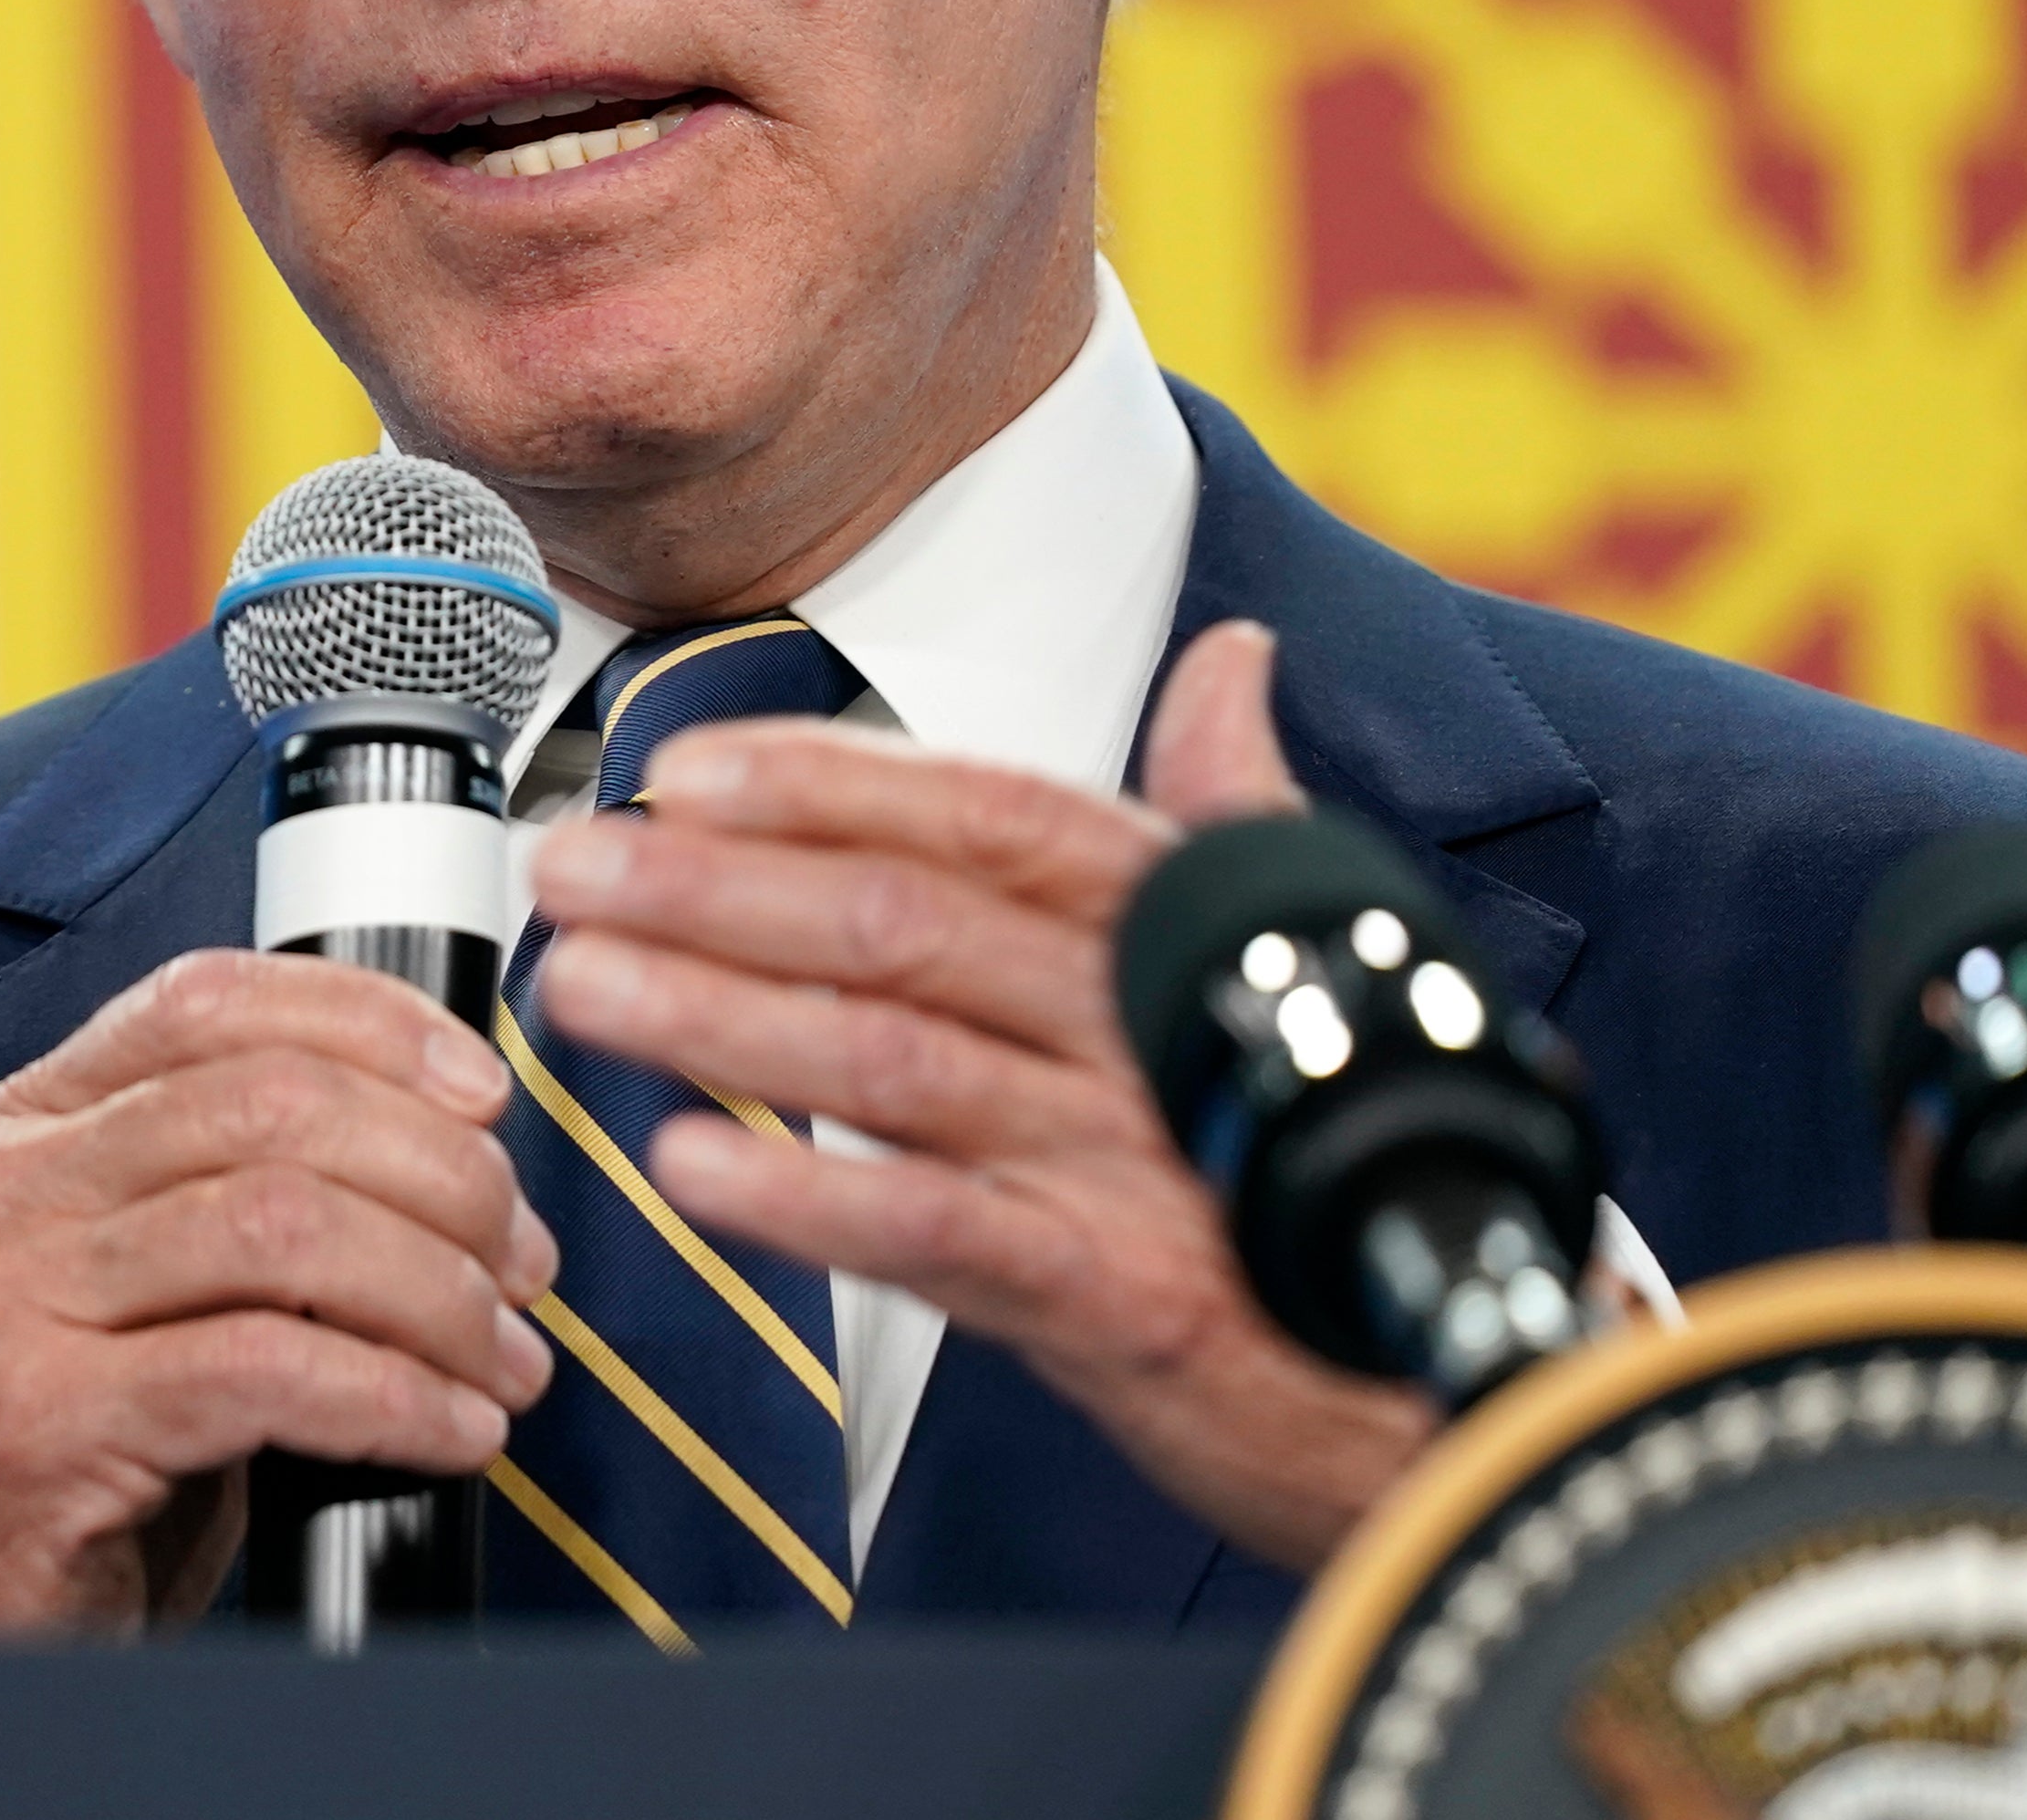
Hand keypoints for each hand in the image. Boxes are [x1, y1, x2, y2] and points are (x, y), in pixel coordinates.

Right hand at [0, 947, 555, 1639]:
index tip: (482, 1093)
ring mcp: (4, 1307)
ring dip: (438, 1293)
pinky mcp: (37, 1430)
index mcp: (21, 1134)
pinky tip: (452, 1433)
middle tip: (520, 1264)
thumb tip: (442, 1157)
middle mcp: (0, 1194)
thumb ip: (229, 1206)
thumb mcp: (122, 1301)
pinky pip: (268, 1371)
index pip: (209, 1000)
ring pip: (285, 1224)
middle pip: (272, 1102)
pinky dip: (396, 1399)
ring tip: (504, 1359)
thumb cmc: (52, 1472)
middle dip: (442, 1174)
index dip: (373, 1024)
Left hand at [521, 620, 1436, 1570]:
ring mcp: (1131, 1159)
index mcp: (1169, 922)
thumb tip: (1236, 657)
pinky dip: (810, 1199)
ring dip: (720, 1018)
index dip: (826, 783)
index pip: (981, 814)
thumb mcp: (1300, 954)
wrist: (1453, 1371)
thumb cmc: (1340, 1147)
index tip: (684, 771)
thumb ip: (1231, 804)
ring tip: (585, 990)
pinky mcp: (1124, 1300)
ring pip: (894, 1060)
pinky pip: (942, 1233)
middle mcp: (1143, 1019)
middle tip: (573, 870)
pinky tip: (690, 1167)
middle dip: (715, 889)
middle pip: (903, 920)